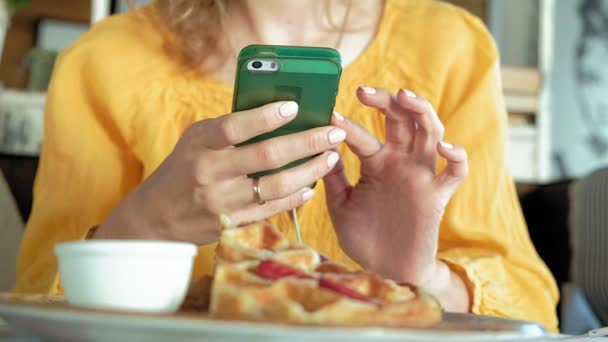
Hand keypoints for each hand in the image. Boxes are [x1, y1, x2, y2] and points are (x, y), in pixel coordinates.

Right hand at [95, 101, 345, 243]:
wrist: (156, 218)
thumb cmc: (183, 169)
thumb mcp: (195, 141)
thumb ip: (228, 129)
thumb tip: (275, 113)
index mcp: (200, 146)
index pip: (235, 126)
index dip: (266, 116)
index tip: (295, 107)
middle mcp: (210, 174)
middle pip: (267, 156)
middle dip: (306, 142)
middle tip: (333, 132)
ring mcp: (222, 202)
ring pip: (276, 186)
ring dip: (309, 171)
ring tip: (330, 157)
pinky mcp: (231, 224)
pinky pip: (271, 210)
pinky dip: (295, 197)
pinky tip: (311, 186)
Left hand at [324, 87, 467, 296]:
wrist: (385, 270)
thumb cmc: (363, 237)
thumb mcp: (340, 205)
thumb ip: (333, 177)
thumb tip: (321, 146)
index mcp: (376, 163)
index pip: (363, 135)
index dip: (348, 124)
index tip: (329, 115)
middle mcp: (400, 163)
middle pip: (401, 119)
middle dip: (385, 101)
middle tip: (363, 91)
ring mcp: (421, 176)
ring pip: (431, 133)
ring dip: (422, 111)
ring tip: (405, 96)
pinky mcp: (437, 196)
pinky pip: (455, 173)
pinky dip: (456, 157)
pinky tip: (444, 148)